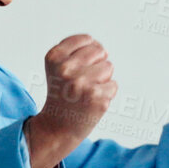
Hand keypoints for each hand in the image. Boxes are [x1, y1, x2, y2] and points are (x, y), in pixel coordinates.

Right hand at [25, 35, 117, 167]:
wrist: (56, 128)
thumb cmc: (62, 94)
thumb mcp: (58, 66)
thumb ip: (77, 50)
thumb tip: (102, 49)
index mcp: (55, 57)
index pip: (87, 40)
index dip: (87, 54)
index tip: (77, 68)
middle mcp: (65, 69)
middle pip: (100, 51)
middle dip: (96, 65)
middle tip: (82, 82)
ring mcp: (81, 83)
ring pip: (108, 67)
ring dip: (102, 80)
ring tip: (86, 92)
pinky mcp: (96, 98)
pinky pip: (113, 86)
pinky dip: (106, 94)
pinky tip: (91, 103)